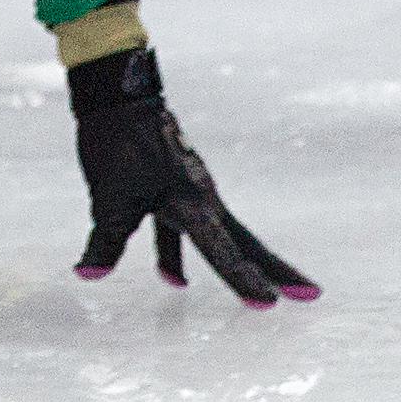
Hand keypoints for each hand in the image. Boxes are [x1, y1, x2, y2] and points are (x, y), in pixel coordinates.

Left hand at [69, 47, 315, 306]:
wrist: (117, 96)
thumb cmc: (117, 144)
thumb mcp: (107, 197)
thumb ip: (104, 241)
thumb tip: (88, 274)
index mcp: (192, 204)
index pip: (223, 252)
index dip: (245, 281)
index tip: (272, 305)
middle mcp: (202, 199)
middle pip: (246, 244)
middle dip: (277, 271)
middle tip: (312, 296)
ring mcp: (191, 192)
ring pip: (224, 237)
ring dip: (245, 264)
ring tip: (271, 292)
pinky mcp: (173, 188)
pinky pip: (182, 231)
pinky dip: (177, 254)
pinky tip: (174, 281)